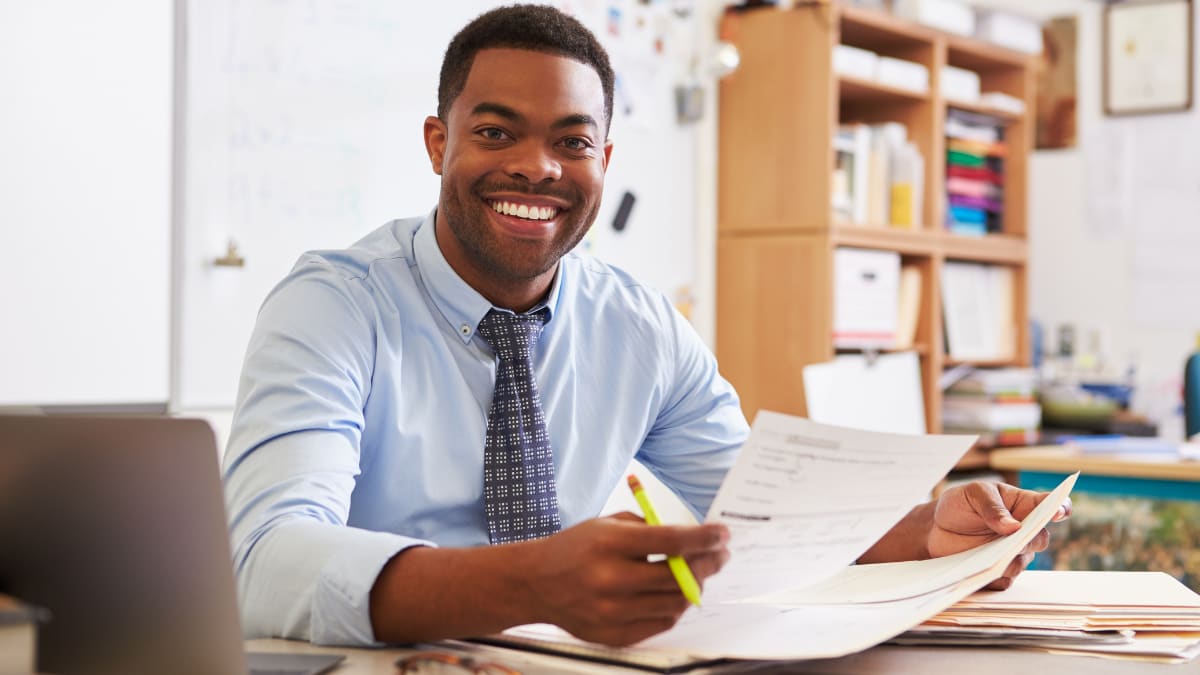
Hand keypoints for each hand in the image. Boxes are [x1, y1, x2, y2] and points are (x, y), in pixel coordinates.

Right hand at [522, 513, 729, 645]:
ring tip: (693, 574)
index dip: (704, 538)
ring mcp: (612, 611)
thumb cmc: (575, 549)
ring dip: (692, 587)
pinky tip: (671, 594)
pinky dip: (673, 608)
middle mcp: (612, 578)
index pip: (672, 541)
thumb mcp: (608, 524)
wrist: (536, 583)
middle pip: (679, 576)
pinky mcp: (614, 634)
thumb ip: (650, 529)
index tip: (722, 534)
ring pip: (676, 603)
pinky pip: (661, 624)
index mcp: (611, 544)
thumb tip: (694, 541)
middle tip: (719, 555)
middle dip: (708, 563)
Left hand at [928, 481, 1070, 589]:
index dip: (1060, 509)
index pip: (1050, 506)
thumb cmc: (960, 505)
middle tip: (1017, 537)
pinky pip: (1004, 581)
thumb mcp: (973, 494)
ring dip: (1009, 560)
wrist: (936, 529)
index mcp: (1023, 505)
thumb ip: (992, 507)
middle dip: (1030, 539)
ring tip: (991, 556)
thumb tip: (1014, 526)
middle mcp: (1024, 532)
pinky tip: (981, 572)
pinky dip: (993, 577)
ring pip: (1022, 562)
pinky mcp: (999, 574)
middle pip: (1040, 539)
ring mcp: (1013, 554)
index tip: (1058, 512)